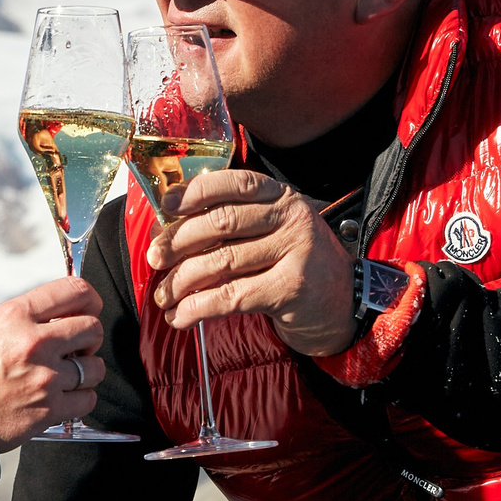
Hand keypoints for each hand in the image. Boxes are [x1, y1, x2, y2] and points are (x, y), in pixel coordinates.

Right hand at [0, 277, 106, 450]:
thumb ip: (24, 318)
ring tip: (69, 375)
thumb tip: (59, 314)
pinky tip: (65, 397)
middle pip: (92, 327)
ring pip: (95, 367)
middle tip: (77, 346)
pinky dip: (81, 399)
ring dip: (87, 371)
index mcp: (15, 315)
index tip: (89, 307)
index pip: (74, 290)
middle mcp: (34, 343)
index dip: (89, 298)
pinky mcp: (50, 409)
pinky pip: (88, 399)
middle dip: (89, 337)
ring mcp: (45, 377)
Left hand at [143, 170, 358, 356]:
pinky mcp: (290, 289)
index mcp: (283, 197)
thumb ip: (237, 225)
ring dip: (181, 282)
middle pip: (221, 223)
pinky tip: (180, 317)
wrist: (345, 307)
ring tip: (163, 295)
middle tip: (155, 258)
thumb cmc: (297, 267)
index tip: (167, 206)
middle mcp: (292, 219)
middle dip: (178, 241)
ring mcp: (295, 253)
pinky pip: (231, 297)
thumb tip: (170, 230)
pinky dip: (198, 309)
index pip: (234, 184)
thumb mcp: (276, 233)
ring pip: (221, 262)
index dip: (196, 192)